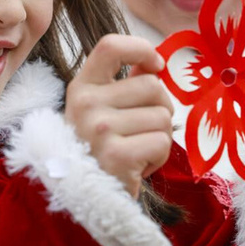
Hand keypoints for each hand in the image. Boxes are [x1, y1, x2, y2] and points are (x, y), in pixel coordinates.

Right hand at [65, 34, 173, 197]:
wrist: (84, 199)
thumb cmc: (98, 149)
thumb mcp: (100, 110)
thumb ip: (124, 85)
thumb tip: (152, 66)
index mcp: (82, 87)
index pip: (110, 46)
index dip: (140, 48)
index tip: (155, 65)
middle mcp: (86, 104)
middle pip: (152, 85)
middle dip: (160, 108)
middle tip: (141, 130)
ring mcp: (100, 129)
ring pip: (162, 116)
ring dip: (160, 136)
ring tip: (137, 150)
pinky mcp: (117, 156)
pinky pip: (163, 142)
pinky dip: (159, 157)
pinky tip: (139, 165)